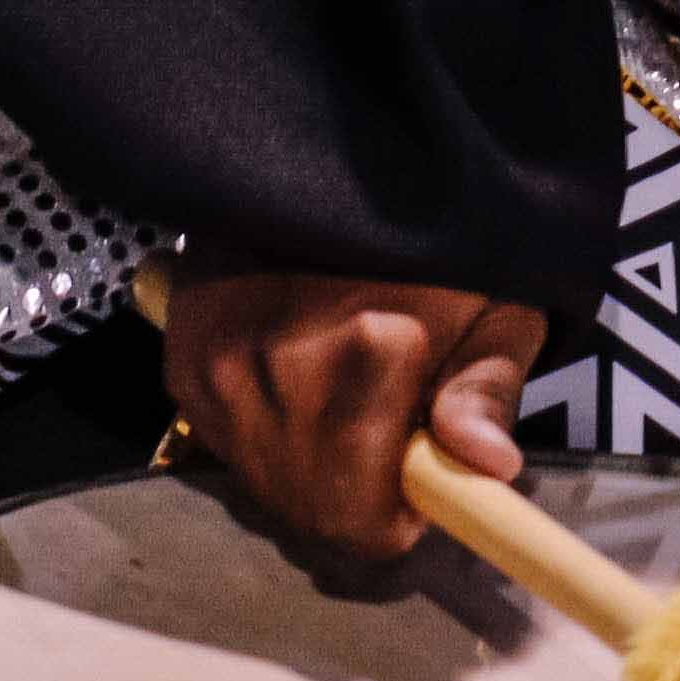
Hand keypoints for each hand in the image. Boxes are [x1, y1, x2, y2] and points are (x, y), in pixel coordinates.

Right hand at [152, 257, 543, 562]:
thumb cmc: (429, 241)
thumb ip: (487, 387)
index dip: (400, 517)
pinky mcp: (185, 359)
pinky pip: (226, 447)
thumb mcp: (494, 302)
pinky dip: (264, 436)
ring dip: (308, 469)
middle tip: (392, 442)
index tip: (423, 488)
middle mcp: (283, 362)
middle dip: (359, 497)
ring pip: (267, 484)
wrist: (326, 163)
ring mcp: (222, 363)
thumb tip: (488, 467)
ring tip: (345, 405)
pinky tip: (297, 386)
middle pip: (313, 509)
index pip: (366, 515)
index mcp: (372, 347)